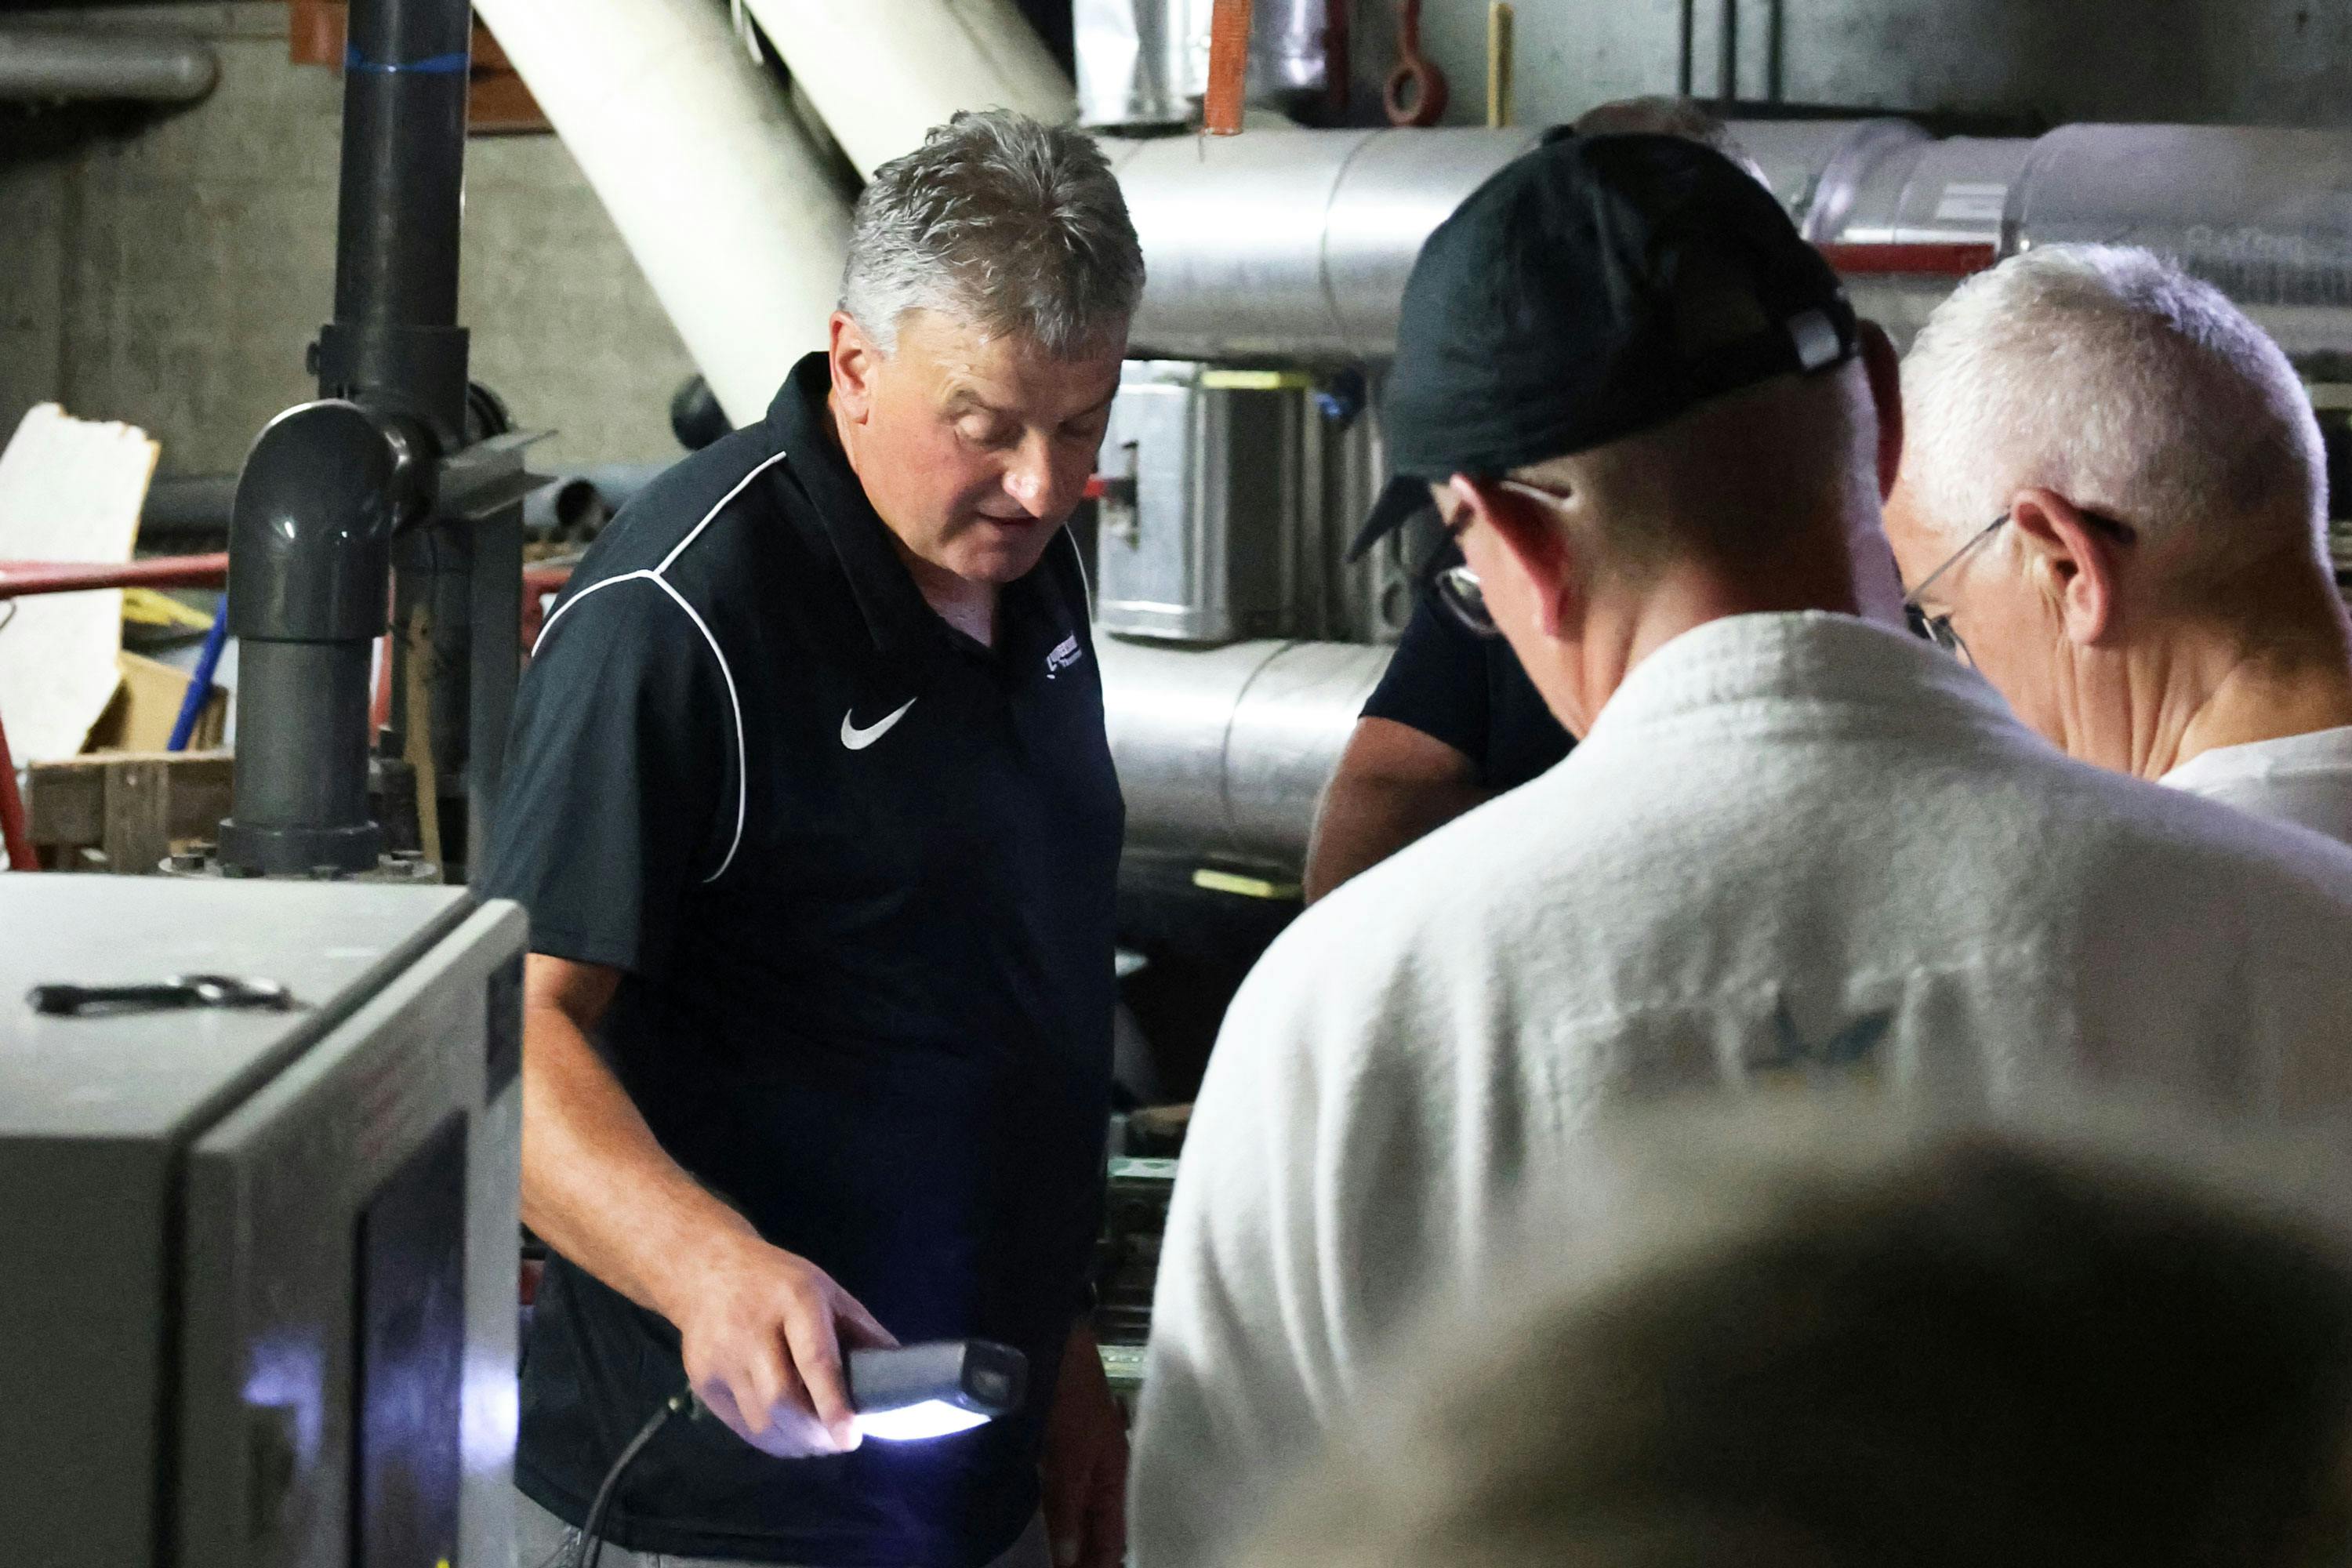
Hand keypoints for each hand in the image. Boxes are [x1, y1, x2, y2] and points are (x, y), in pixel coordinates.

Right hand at [666, 1232, 896, 1456]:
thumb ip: (863, 1333)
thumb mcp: (828, 1292)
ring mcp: (720, 1355)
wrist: (708, 1270)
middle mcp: (752, 1327)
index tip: (850, 1438)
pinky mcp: (701, 1379)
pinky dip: (771, 1440)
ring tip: (817, 1441)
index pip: (814, 1359)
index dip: (833, 1404)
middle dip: (815, 1433)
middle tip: (838, 1442)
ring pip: (761, 1421)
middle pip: (782, 1399)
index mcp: (794, 1299)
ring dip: (796, 1443)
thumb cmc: (781, 1283)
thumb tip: (901, 1377)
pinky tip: (789, 1434)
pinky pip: (742, 1426)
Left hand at [1040, 1323, 1127, 1567]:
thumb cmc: (1071, 1397)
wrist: (1057, 1340)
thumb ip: (1069, 1508)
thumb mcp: (1070, 1457)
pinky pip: (1061, 1493)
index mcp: (1117, 1478)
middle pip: (1098, 1530)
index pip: (1113, 1541)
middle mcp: (1105, 1474)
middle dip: (1082, 1555)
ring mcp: (1083, 1460)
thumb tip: (1069, 1559)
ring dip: (1067, 1538)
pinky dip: (1054, 1514)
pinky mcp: (1061, 1448)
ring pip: (1079, 1513)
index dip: (1098, 1566)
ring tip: (1047, 1561)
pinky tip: (1039, 1525)